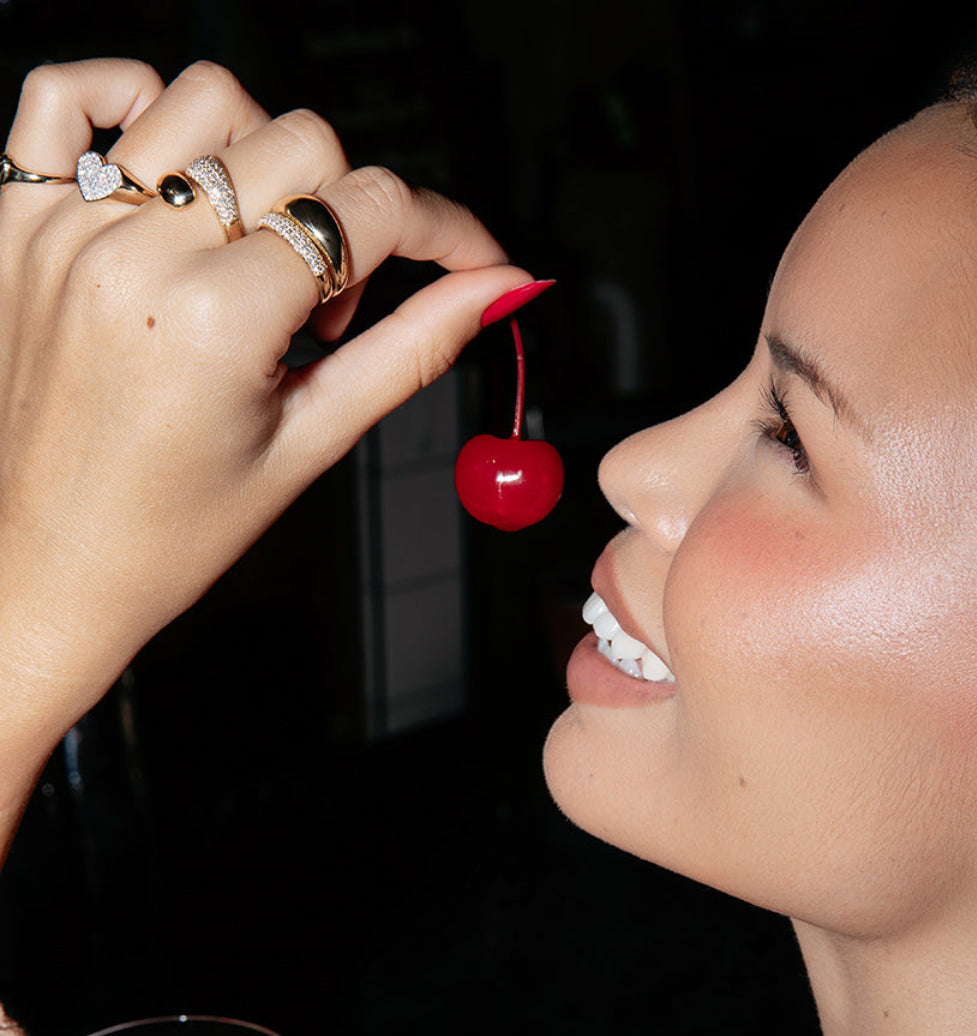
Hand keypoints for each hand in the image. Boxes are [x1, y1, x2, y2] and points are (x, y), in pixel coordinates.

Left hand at [0, 59, 529, 805]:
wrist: (49, 568)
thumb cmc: (170, 531)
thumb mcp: (310, 442)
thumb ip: (412, 349)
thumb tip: (497, 291)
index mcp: (216, 321)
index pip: (372, 208)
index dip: (446, 227)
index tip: (469, 256)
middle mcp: (138, 255)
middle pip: (304, 143)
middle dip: (351, 215)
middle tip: (328, 306)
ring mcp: (69, 228)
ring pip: (206, 97)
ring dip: (264, 163)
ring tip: (254, 254)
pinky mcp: (18, 222)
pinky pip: (67, 94)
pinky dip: (131, 102)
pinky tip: (176, 172)